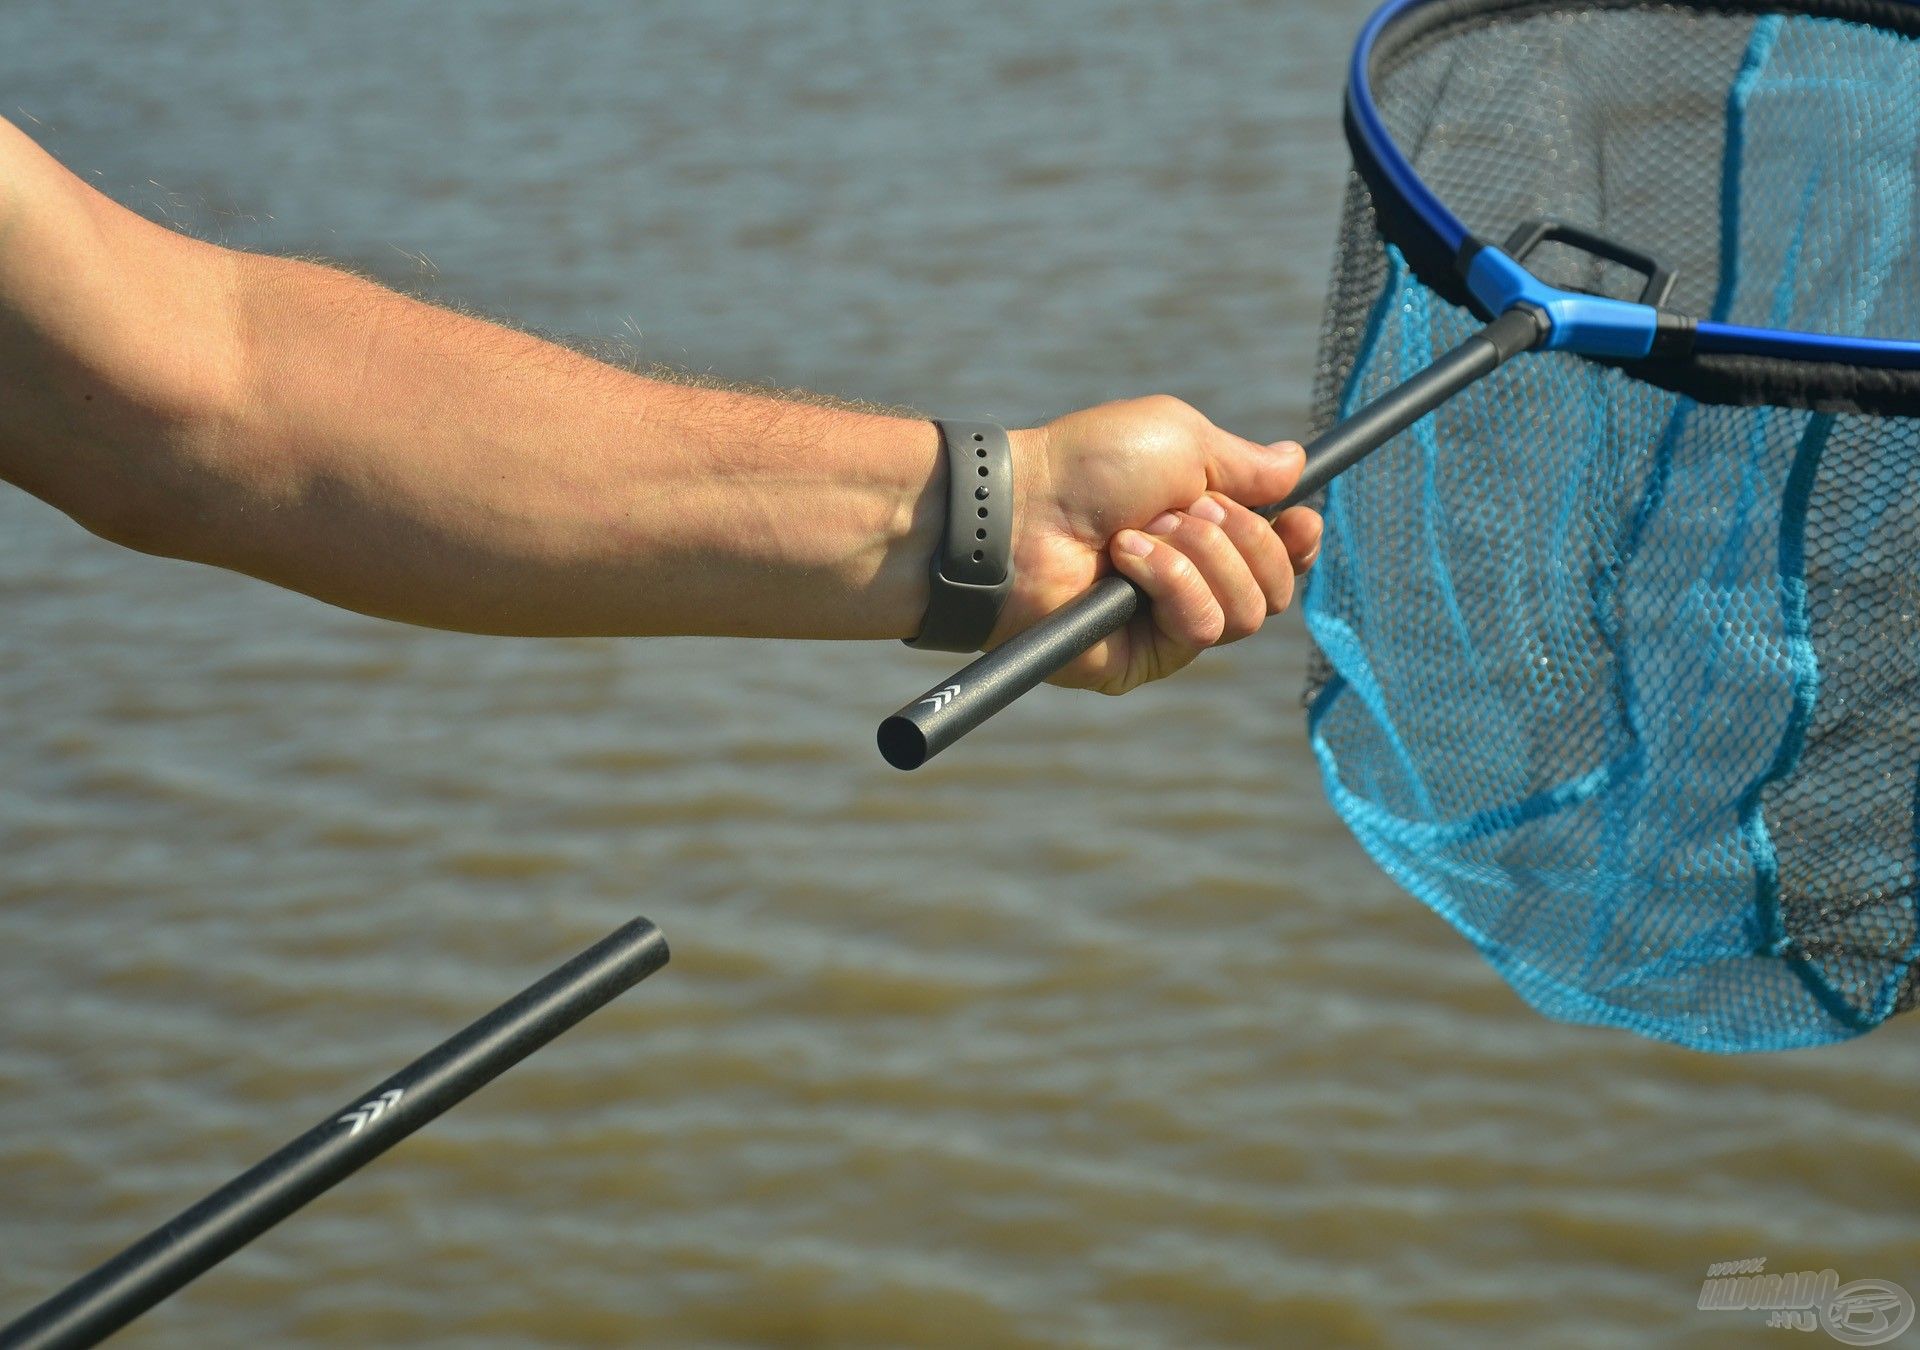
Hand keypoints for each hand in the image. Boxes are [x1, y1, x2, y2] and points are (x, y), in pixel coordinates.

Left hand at [994, 395, 1321, 693]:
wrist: (1022, 511)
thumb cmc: (1089, 467)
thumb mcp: (1181, 440)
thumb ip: (1244, 462)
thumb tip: (1295, 462)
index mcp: (1205, 531)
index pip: (1279, 558)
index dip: (1299, 542)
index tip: (1299, 518)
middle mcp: (1192, 581)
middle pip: (1275, 589)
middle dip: (1242, 538)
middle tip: (1189, 509)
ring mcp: (1166, 624)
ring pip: (1245, 613)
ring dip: (1199, 558)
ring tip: (1140, 533)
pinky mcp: (1142, 659)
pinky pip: (1201, 630)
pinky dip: (1171, 583)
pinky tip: (1125, 561)